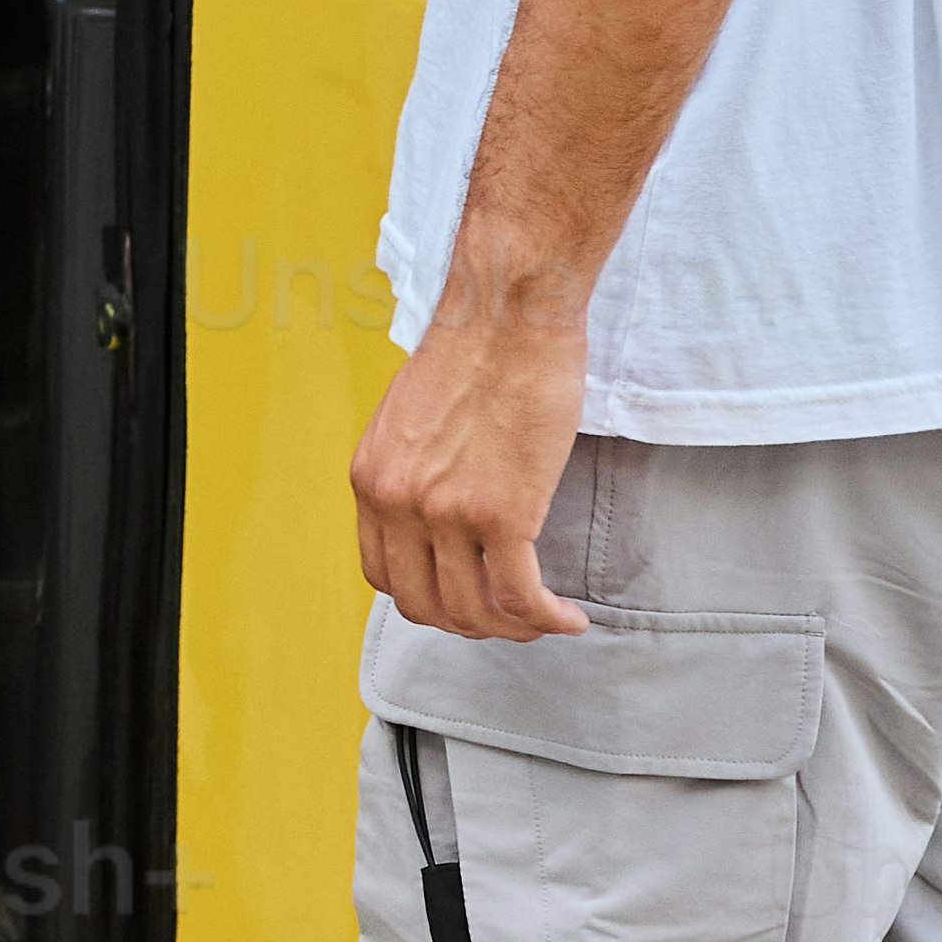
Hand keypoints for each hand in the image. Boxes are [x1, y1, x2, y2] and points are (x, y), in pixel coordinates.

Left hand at [352, 279, 593, 643]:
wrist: (509, 312)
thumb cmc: (477, 350)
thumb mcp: (411, 420)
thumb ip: (413, 472)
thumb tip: (438, 516)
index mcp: (372, 480)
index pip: (384, 575)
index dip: (427, 599)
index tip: (464, 597)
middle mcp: (397, 502)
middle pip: (423, 605)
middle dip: (468, 624)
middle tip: (507, 618)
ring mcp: (446, 512)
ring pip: (474, 612)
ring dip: (513, 629)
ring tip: (544, 619)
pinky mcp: (503, 513)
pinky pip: (521, 598)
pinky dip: (547, 620)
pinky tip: (569, 618)